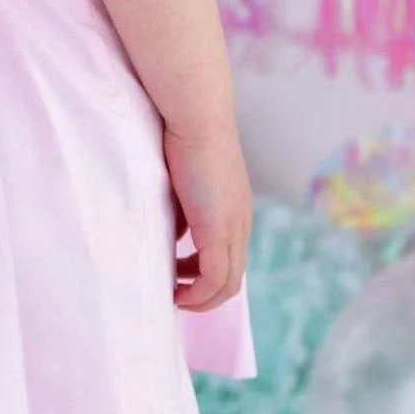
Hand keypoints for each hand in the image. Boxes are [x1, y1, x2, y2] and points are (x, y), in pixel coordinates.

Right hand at [164, 116, 251, 312]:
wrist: (195, 115)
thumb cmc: (182, 136)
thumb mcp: (182, 181)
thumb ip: (182, 209)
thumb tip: (174, 233)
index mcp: (235, 209)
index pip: (230, 258)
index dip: (205, 275)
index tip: (178, 277)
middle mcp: (241, 222)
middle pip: (232, 279)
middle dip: (203, 293)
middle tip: (175, 295)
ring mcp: (233, 227)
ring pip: (228, 284)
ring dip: (200, 298)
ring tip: (173, 296)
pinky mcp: (219, 230)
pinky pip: (215, 279)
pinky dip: (198, 294)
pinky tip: (176, 292)